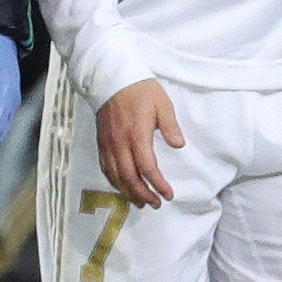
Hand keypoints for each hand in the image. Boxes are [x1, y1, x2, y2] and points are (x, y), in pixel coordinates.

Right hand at [97, 78, 183, 206]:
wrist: (112, 78)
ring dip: (128, 192)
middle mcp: (120, 143)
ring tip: (140, 203)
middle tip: (155, 204)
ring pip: (115, 176)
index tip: (168, 194)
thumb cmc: (140, 90)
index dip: (158, 184)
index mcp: (137, 135)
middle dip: (143, 194)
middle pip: (129, 177)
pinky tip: (122, 187)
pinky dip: (114, 182)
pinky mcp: (101, 142)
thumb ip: (171, 126)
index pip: (147, 168)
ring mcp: (108, 144)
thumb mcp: (162, 104)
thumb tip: (179, 145)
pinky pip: (106, 168)